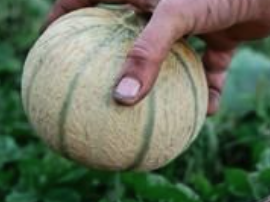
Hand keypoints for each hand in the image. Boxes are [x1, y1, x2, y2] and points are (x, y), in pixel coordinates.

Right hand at [44, 0, 269, 113]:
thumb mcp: (175, 15)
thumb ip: (146, 56)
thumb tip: (120, 101)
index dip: (61, 21)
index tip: (45, 50)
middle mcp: (160, 3)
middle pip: (125, 38)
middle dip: (111, 66)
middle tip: (93, 96)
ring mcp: (192, 19)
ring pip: (167, 61)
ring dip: (160, 89)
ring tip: (142, 121)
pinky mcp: (224, 34)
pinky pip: (209, 71)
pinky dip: (208, 92)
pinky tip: (205, 118)